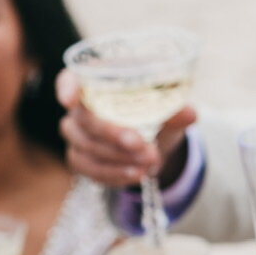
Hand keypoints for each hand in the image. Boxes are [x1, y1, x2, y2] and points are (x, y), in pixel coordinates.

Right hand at [55, 69, 195, 186]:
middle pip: (83, 120)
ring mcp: (75, 135)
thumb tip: (188, 113)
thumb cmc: (156, 111)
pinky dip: (114, 174)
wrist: (155, 139)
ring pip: (86, 148)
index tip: (70, 101)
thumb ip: (176, 109)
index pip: (70, 80)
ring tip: (149, 162)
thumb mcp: (170, 107)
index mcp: (97, 82)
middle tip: (141, 146)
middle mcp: (79, 107)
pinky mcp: (80, 159)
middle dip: (113, 134)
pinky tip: (136, 174)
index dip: (67, 88)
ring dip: (118, 158)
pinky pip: (90, 169)